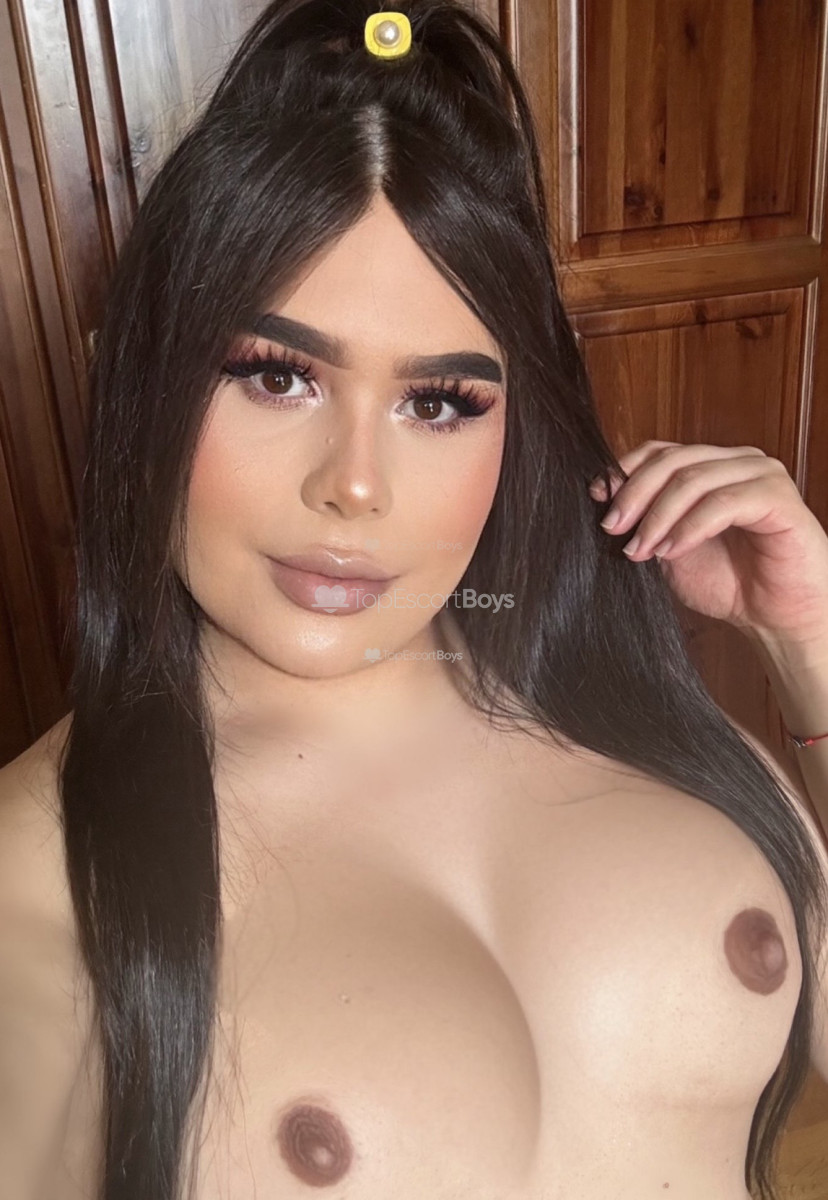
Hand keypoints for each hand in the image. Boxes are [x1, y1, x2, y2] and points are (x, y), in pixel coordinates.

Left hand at [589, 441, 827, 647]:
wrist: (774, 618)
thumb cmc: (728, 583)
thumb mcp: (670, 549)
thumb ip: (644, 521)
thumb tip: (602, 494)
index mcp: (710, 466)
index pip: (659, 451)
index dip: (625, 472)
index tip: (598, 500)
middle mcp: (736, 462)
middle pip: (672, 460)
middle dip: (635, 495)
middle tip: (613, 529)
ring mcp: (760, 474)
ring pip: (694, 479)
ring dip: (659, 517)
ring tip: (641, 550)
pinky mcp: (778, 498)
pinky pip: (724, 502)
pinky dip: (690, 527)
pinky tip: (671, 550)